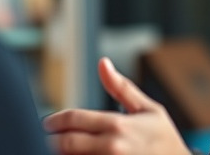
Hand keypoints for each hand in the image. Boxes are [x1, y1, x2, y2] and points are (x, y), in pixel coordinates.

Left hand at [44, 57, 191, 154]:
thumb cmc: (164, 139)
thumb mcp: (148, 109)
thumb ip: (121, 87)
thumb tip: (103, 63)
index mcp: (118, 125)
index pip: (73, 119)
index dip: (54, 120)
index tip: (48, 122)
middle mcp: (112, 147)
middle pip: (66, 142)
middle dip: (50, 139)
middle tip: (44, 136)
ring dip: (59, 150)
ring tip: (53, 146)